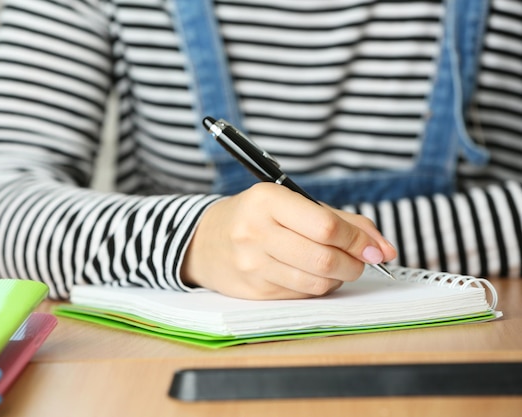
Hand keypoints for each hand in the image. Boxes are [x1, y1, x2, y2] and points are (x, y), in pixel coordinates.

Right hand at [181, 183, 396, 298]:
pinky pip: (301, 295)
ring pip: (315, 282)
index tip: (376, 249)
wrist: (206, 240)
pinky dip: (318, 287)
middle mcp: (255, 232)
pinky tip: (313, 275)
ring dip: (339, 278)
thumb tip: (384, 248)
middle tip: (360, 261)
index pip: (325, 226)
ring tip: (337, 267)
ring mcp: (251, 265)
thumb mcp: (292, 204)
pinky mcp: (253, 291)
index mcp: (267, 200)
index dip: (359, 240)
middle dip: (354, 263)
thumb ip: (342, 221)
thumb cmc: (258, 217)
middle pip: (323, 258)